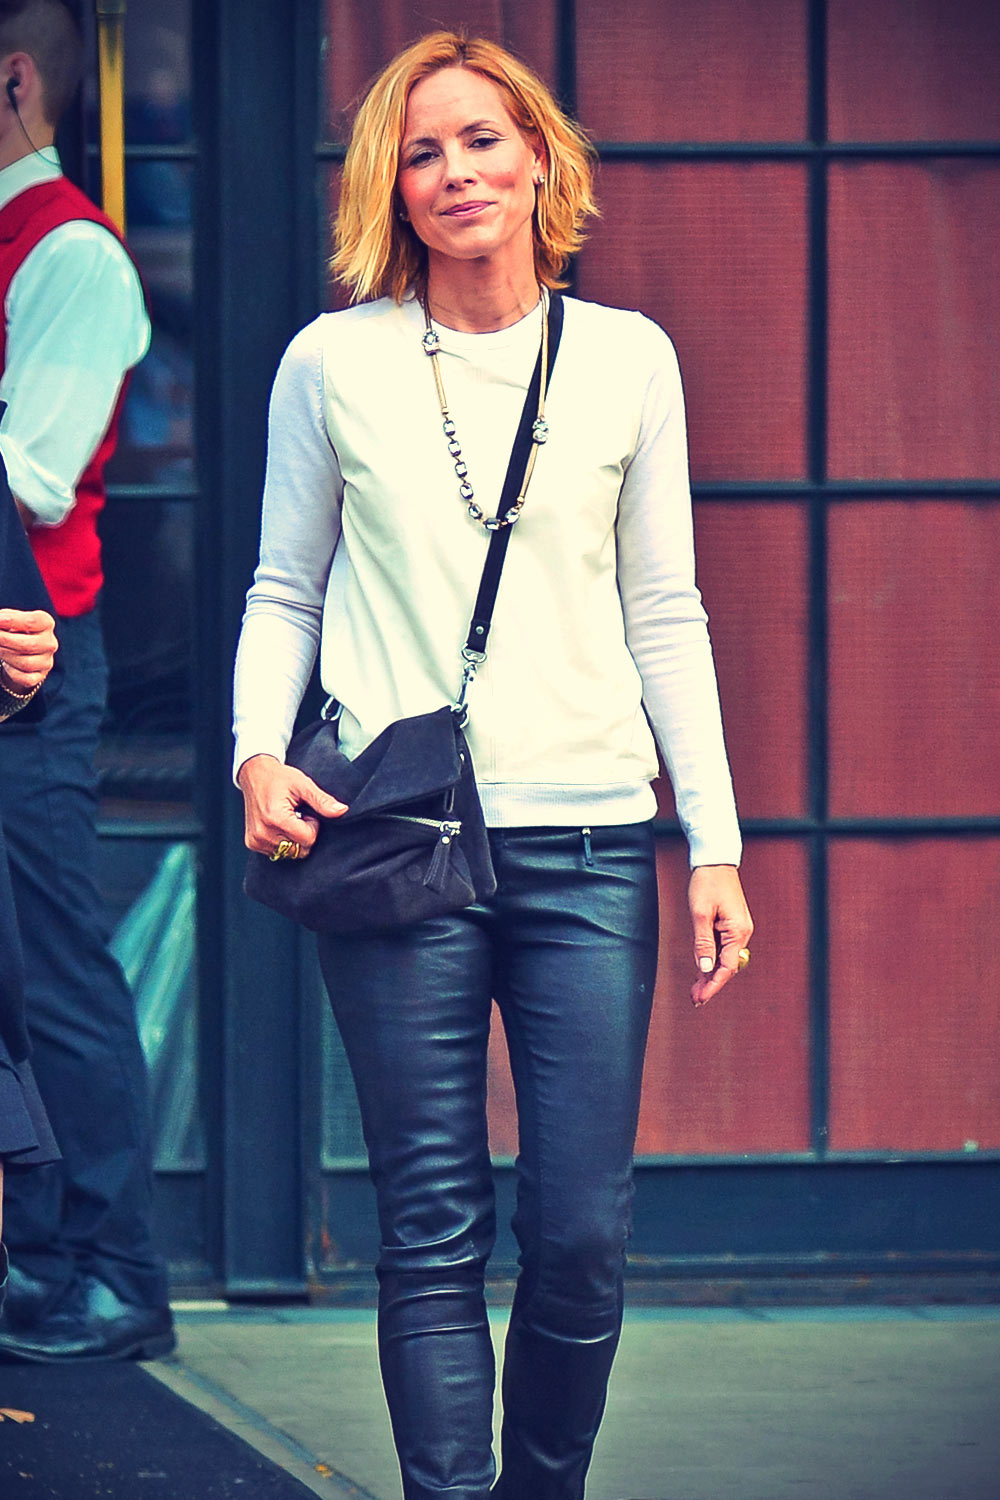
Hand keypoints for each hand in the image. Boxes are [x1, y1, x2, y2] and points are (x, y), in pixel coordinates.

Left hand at [0, 608, 56, 691]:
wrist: (21, 651)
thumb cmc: (14, 631)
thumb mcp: (11, 620)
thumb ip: (4, 619)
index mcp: (46, 623)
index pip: (32, 622)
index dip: (12, 621)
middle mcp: (50, 643)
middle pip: (27, 645)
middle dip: (4, 640)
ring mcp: (46, 661)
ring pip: (24, 663)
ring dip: (5, 655)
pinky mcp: (39, 676)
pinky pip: (23, 677)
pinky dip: (11, 671)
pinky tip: (6, 663)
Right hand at [237, 753, 347, 857]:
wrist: (254, 774)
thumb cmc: (279, 778)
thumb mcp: (303, 785)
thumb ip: (322, 801)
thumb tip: (342, 811)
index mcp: (276, 818)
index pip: (308, 840)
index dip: (312, 826)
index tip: (306, 813)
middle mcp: (263, 833)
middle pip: (299, 850)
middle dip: (303, 835)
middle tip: (297, 816)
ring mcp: (256, 840)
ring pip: (289, 853)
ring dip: (292, 839)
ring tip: (287, 819)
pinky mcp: (252, 843)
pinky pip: (276, 852)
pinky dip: (282, 841)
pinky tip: (278, 825)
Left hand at [688, 864, 753, 1007]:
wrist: (715, 860)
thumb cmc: (707, 882)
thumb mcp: (700, 914)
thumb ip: (702, 942)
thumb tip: (705, 968)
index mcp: (738, 931)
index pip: (727, 967)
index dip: (713, 985)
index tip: (700, 998)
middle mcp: (742, 933)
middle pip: (728, 966)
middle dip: (711, 983)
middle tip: (694, 999)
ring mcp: (738, 929)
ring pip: (725, 959)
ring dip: (710, 974)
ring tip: (696, 990)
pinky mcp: (732, 925)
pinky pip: (723, 948)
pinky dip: (712, 960)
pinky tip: (702, 972)